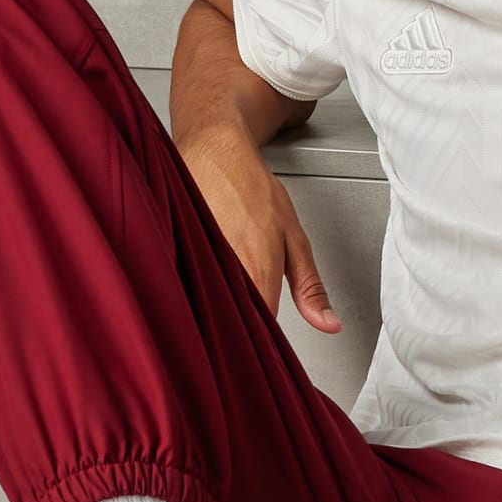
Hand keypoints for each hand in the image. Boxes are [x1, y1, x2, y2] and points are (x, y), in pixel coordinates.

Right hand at [178, 127, 342, 333]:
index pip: (260, 329)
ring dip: (214, 313)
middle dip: (237, 335)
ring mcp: (194, 262)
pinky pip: (185, 287)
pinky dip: (194, 293)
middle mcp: (222, 270)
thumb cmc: (250, 186)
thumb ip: (310, 286)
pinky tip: (198, 291)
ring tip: (219, 309)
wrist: (213, 149)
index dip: (262, 346)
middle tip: (241, 338)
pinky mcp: (173, 255)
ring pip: (206, 306)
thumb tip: (328, 323)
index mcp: (256, 271)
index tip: (265, 353)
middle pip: (230, 323)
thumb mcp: (295, 237)